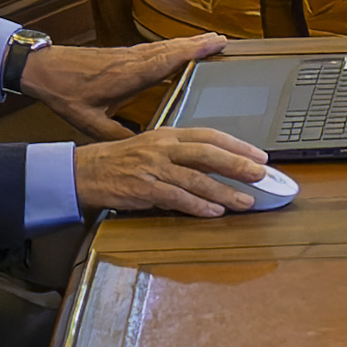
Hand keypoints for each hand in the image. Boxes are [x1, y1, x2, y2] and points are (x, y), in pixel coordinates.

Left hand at [23, 36, 213, 121]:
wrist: (42, 69)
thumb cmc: (64, 92)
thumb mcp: (90, 121)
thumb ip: (116, 135)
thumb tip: (140, 149)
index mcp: (128, 74)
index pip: (167, 59)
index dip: (193, 51)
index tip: (217, 44)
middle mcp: (131, 60)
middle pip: (171, 48)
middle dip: (198, 44)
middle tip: (223, 40)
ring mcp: (126, 55)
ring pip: (162, 46)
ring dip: (186, 43)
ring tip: (208, 41)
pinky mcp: (119, 55)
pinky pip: (152, 49)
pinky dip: (170, 47)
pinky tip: (176, 51)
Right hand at [75, 125, 288, 217]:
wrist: (85, 171)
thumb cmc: (120, 161)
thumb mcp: (152, 147)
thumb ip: (180, 153)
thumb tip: (214, 165)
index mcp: (167, 135)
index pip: (208, 135)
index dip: (236, 145)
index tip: (259, 155)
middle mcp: (163, 148)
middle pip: (207, 153)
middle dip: (237, 164)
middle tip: (261, 174)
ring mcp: (153, 168)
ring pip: (196, 178)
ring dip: (224, 191)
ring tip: (246, 200)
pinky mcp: (144, 188)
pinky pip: (177, 197)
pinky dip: (198, 205)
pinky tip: (214, 212)